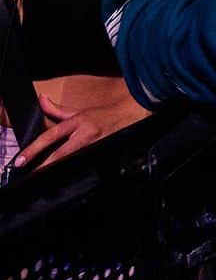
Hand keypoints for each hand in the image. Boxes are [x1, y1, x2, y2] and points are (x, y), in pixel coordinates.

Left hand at [13, 89, 143, 171]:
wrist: (130, 113)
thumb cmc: (102, 114)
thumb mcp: (79, 111)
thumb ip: (57, 109)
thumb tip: (41, 99)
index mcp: (77, 121)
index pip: (51, 135)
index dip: (35, 148)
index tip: (22, 160)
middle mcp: (85, 134)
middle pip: (62, 153)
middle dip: (45, 165)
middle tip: (31, 175)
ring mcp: (96, 145)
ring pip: (74, 161)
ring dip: (60, 170)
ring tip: (46, 179)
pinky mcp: (104, 152)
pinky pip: (87, 164)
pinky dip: (77, 171)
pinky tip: (68, 179)